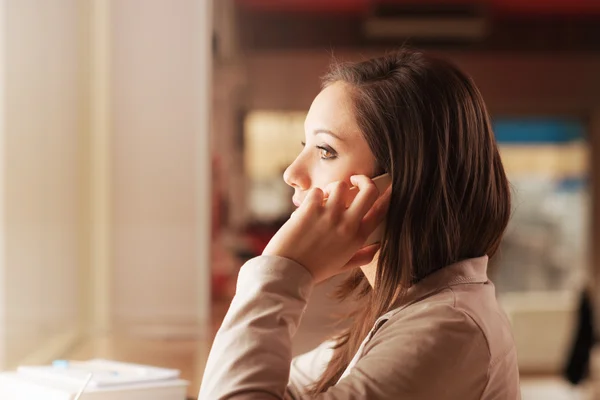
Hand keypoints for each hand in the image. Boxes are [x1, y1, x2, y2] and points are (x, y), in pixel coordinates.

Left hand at [262, 175, 390, 282]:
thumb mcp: (343, 265)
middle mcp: (348, 224)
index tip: (387, 186)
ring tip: (323, 199)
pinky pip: (317, 190)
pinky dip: (312, 197)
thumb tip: (378, 248)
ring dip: (332, 189)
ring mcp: (330, 215)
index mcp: (357, 238)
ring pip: (341, 185)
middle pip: (369, 190)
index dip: (387, 195)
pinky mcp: (311, 209)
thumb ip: (362, 256)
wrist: (287, 272)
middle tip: (354, 180)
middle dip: (363, 179)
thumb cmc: (313, 269)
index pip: (381, 210)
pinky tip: (306, 209)